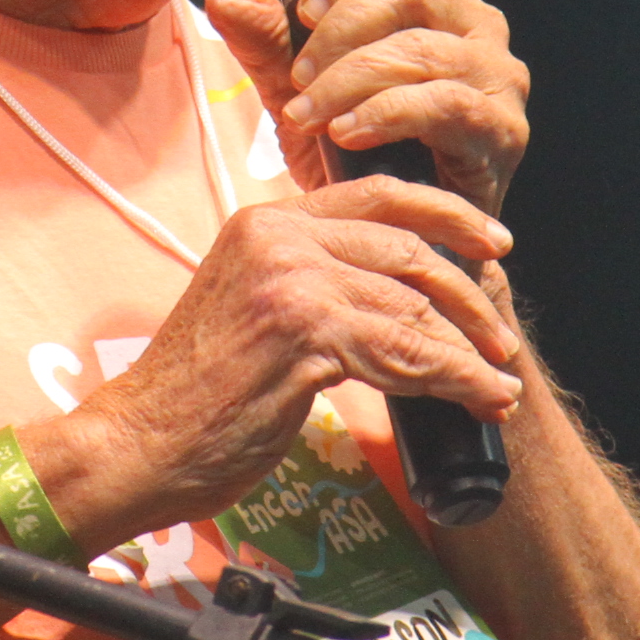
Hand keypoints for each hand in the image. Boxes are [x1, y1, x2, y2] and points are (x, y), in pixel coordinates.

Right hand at [44, 176, 522, 537]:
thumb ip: (310, 287)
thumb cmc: (194, 397)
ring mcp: (289, 279)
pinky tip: (478, 398)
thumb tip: (393, 299)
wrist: (137, 443)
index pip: (377, 197)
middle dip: (470, 295)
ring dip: (468, 351)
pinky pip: (402, 351)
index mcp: (265, 221)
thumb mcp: (253, 312)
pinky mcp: (301, 331)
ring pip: (410, 305)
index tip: (493, 244)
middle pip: (406, 249)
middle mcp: (277, 235)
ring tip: (496, 383)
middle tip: (502, 339)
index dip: (445, 217)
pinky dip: (453, 379)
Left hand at [200, 0, 529, 213]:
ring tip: (308, 113)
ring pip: (422, 49)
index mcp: (436, 1)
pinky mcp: (503, 130)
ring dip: (350, 79)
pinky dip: (385, 114)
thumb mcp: (301, 91)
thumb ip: (268, 43)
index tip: (304, 12)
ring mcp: (498, 77)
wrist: (401, 239)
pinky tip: (345, 133)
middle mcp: (478, 28)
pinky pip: (444, 104)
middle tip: (299, 74)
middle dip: (342, 28)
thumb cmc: (361, 156)